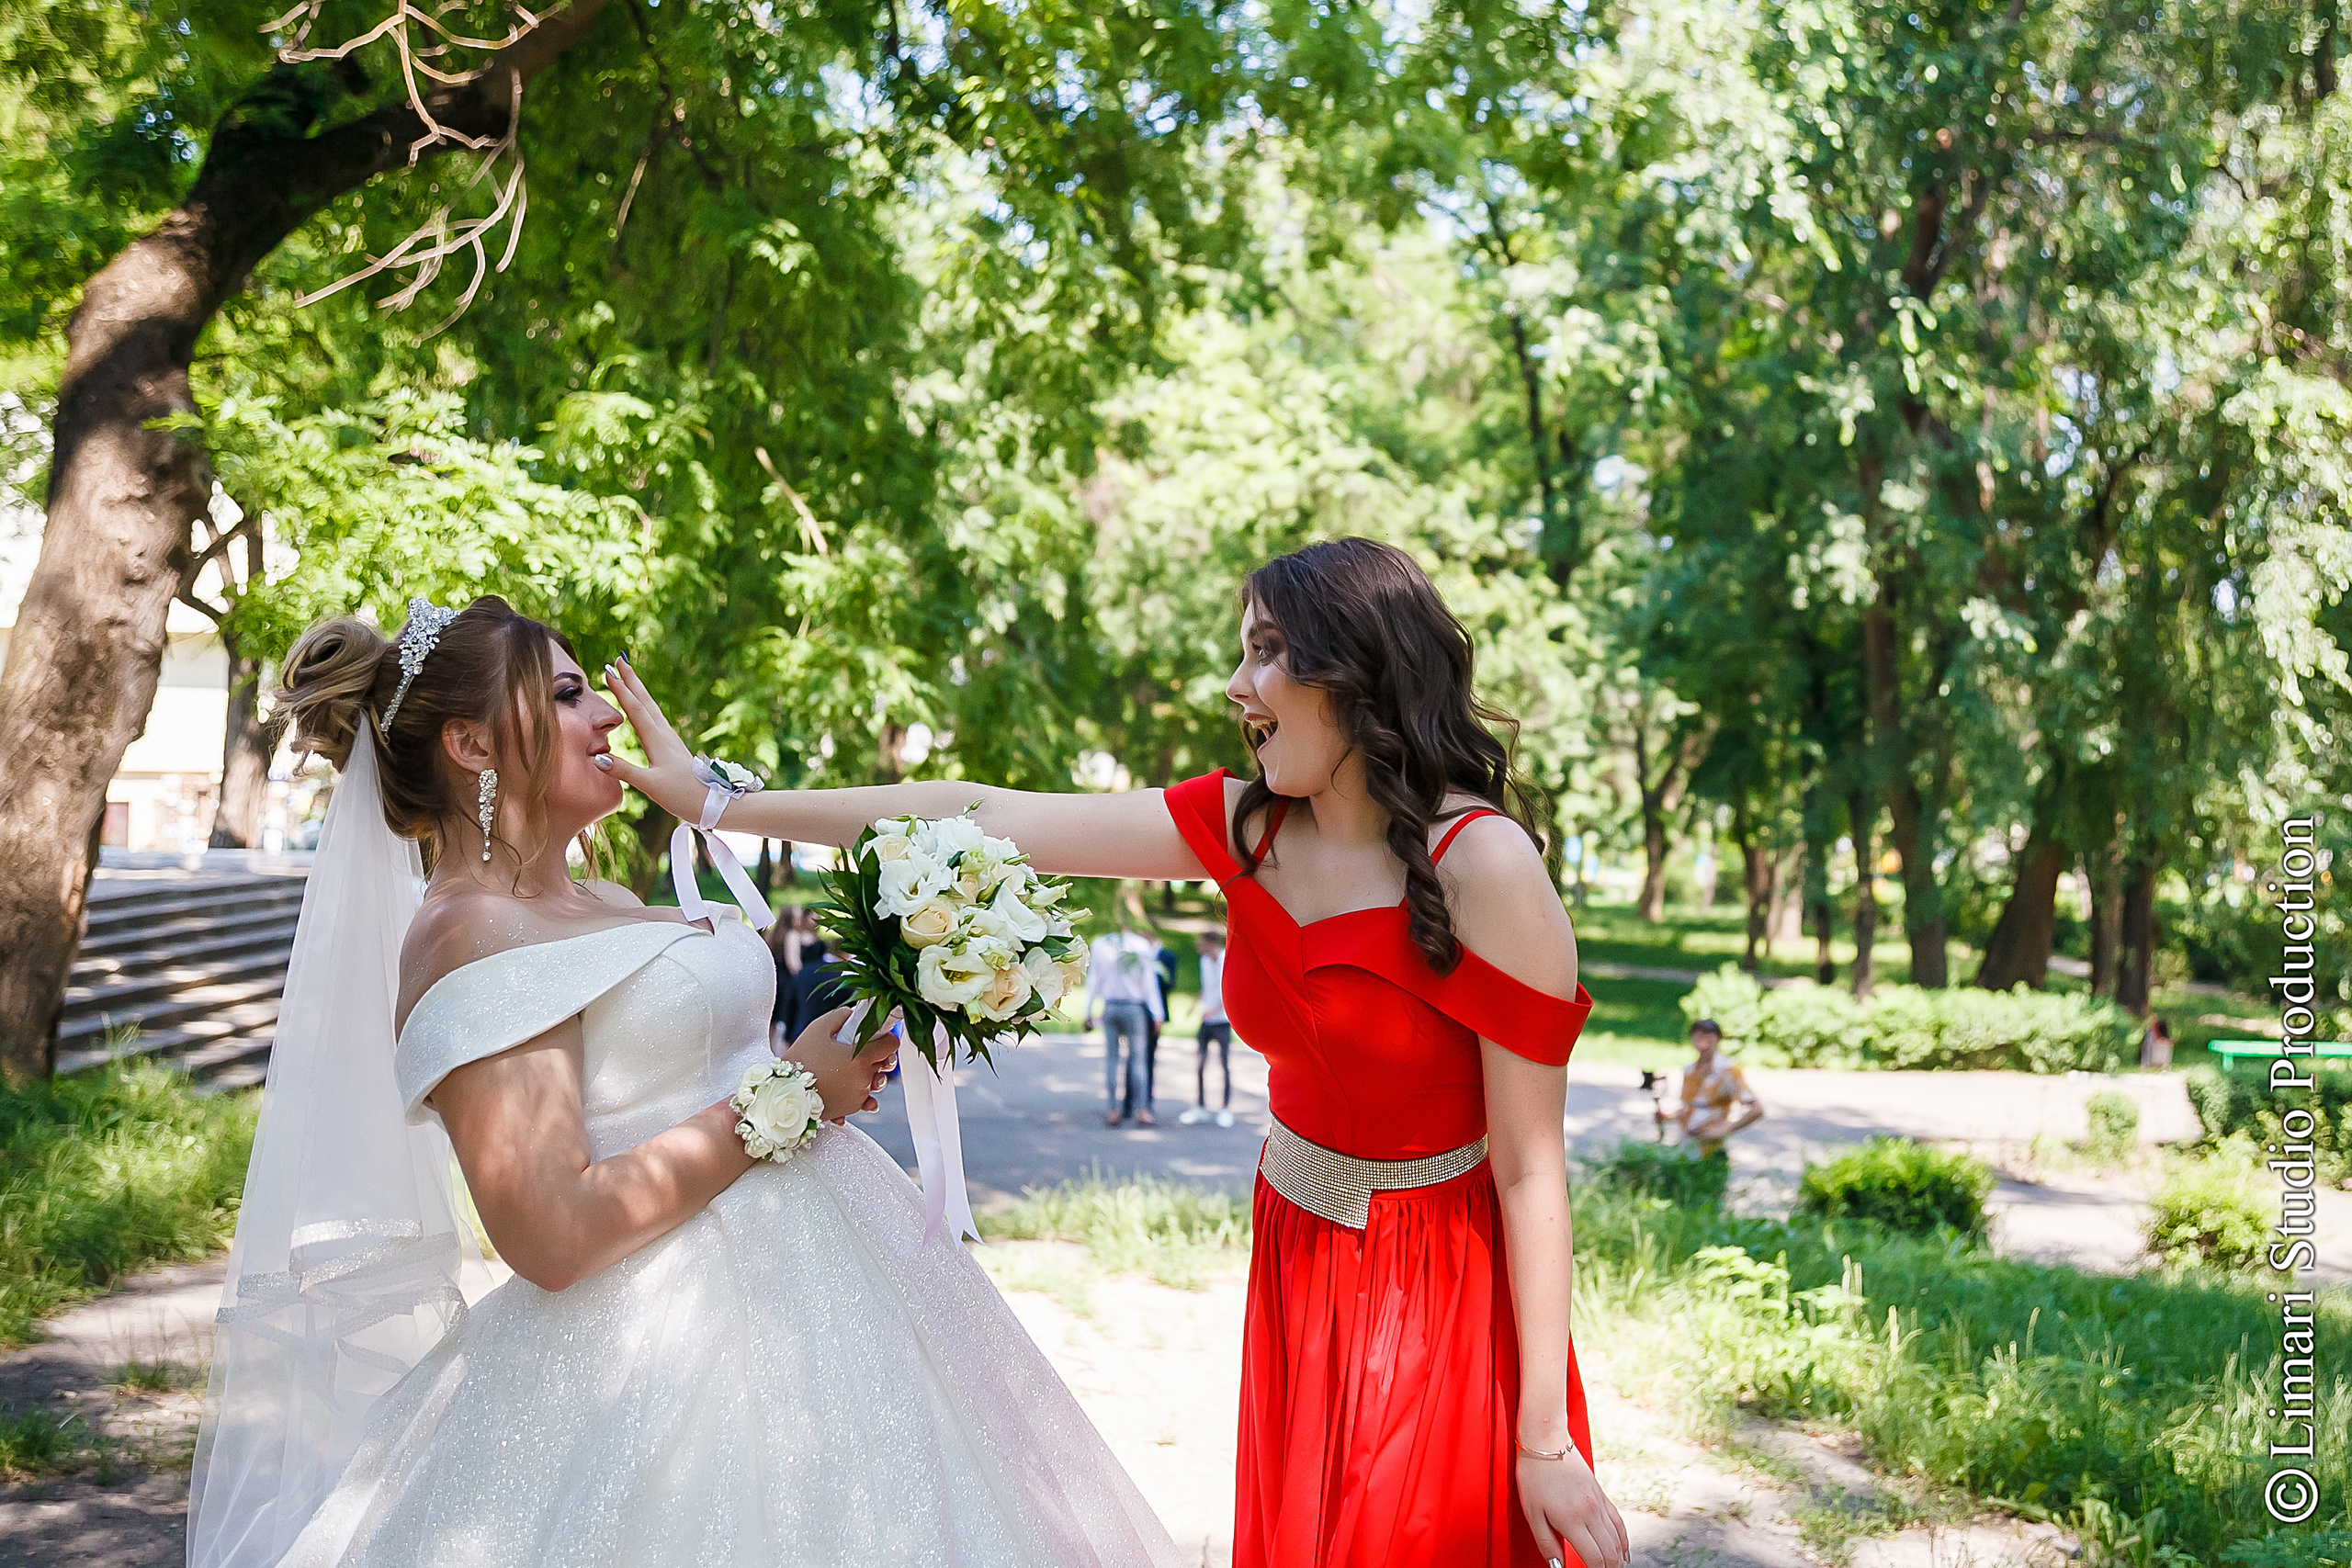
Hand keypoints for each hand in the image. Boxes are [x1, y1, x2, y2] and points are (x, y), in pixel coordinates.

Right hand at [595, 655, 711, 822]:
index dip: (621, 690)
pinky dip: (646, 706)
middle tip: (620, 658)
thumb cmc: (683, 795)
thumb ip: (624, 771)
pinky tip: (646, 708)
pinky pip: (656, 718)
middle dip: (631, 679)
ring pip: (652, 707)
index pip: (635, 709)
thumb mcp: (650, 785)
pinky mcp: (673, 747)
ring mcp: (670, 739)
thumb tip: (598, 759)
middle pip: (645, 701)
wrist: (713, 802)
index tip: (608, 670)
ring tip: (629, 676)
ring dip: (639, 690)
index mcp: (657, 741)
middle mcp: (664, 735)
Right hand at [781, 1007, 896, 1121]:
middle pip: (884, 1064)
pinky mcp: (850, 1109)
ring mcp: (858, 1096)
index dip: (886, 1037)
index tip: (877, 1035)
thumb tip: (853, 1013)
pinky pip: (864, 1101)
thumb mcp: (818, 1028)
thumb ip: (840, 1016)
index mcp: (861, 1058)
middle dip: (877, 1056)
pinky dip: (861, 1096)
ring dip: (871, 1075)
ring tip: (854, 1069)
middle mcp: (864, 1079)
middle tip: (862, 1050)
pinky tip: (852, 1090)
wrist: (784, 1092)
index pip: (891, 1045)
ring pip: (875, 1083)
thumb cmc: (801, 1059)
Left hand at [1517, 1447, 1627, 1567]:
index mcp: (1572, 1520)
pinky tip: (1622, 1551)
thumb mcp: (1532, 1513)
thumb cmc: (1533, 1475)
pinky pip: (1618, 1522)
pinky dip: (1623, 1540)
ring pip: (1616, 1540)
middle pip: (1610, 1553)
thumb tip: (1557, 1566)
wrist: (1546, 1441)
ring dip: (1617, 1559)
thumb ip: (1547, 1543)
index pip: (1595, 1559)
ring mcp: (1599, 1503)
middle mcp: (1591, 1513)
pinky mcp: (1601, 1494)